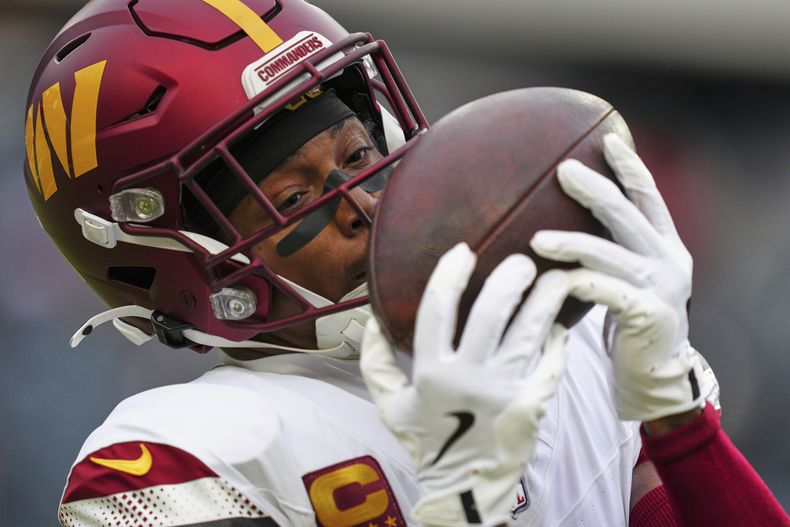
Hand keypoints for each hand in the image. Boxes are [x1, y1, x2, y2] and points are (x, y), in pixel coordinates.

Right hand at [360, 243, 568, 525]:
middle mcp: (468, 378)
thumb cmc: (427, 442)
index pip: (437, 310)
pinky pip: (550, 366)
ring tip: (557, 278)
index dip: (450, 274)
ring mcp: (503, 392)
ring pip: (528, 333)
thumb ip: (376, 362)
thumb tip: (372, 319)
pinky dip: (558, 343)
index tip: (463, 250)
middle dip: (508, 278)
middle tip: (522, 260)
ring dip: (544, 300)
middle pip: (490, 313)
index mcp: (431, 372)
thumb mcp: (390, 404)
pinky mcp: (531, 406)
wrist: (464, 488)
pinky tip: (560, 325)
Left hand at [530, 134, 704, 421]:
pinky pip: (606, 292)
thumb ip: (608, 248)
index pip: (647, 197)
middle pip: (628, 214)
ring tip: (537, 240)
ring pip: (611, 254)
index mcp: (665, 246)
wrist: (654, 373)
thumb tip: (557, 219)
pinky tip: (554, 282)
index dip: (629, 166)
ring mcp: (662, 287)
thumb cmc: (629, 320)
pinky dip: (578, 283)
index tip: (608, 138)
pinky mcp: (649, 314)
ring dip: (571, 243)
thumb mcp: (626, 277)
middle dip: (595, 189)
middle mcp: (669, 260)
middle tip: (562, 170)